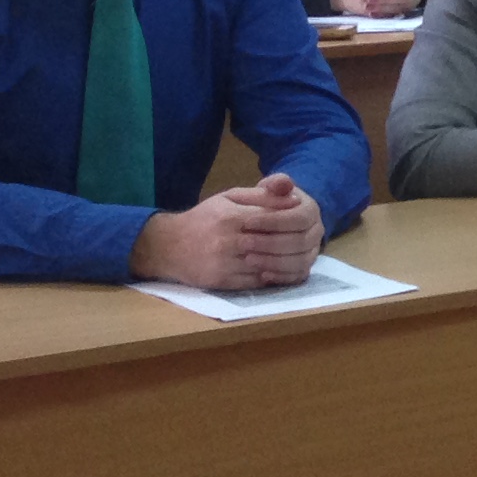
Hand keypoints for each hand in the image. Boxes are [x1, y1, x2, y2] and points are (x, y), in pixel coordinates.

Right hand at [130, 175, 322, 288]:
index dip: (290, 220)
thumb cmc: (205, 217)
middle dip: (292, 242)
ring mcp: (223, 264)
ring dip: (285, 262)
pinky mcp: (220, 282)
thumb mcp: (230, 197)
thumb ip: (262, 195)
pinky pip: (254, 282)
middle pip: (271, 243)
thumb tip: (293, 195)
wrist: (168, 245)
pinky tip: (282, 270)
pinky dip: (271, 277)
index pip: (271, 218)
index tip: (305, 220)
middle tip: (308, 241)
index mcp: (231, 217)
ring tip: (300, 256)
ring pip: (265, 265)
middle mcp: (226, 241)